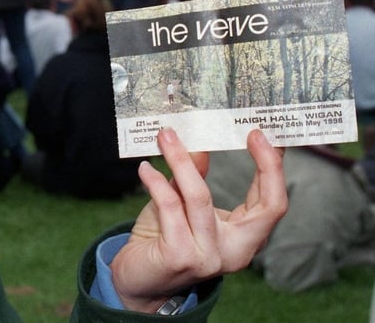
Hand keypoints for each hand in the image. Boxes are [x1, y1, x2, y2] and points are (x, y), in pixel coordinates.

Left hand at [110, 127, 286, 312]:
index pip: (274, 204)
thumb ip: (194, 179)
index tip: (262, 134)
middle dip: (263, 165)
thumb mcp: (184, 206)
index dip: (274, 168)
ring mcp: (208, 257)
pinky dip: (156, 182)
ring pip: (201, 197)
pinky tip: (145, 169)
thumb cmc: (163, 240)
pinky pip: (170, 207)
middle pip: (265, 206)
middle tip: (249, 131)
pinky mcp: (179, 257)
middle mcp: (234, 252)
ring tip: (166, 136)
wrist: (137, 281)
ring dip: (182, 160)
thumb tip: (201, 145)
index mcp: (244, 239)